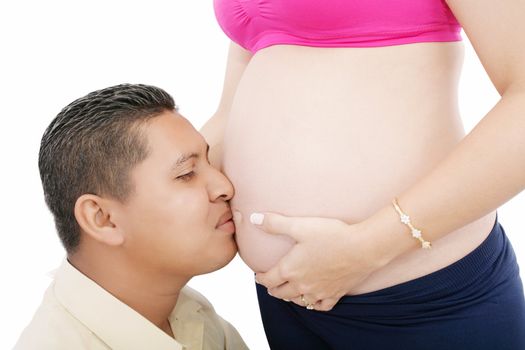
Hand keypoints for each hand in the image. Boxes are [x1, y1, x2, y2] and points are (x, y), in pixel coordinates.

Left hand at [251, 212, 384, 310]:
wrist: (362, 248)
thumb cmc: (331, 235)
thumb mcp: (299, 226)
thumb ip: (275, 223)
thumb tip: (253, 218)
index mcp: (290, 269)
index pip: (268, 279)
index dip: (260, 278)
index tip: (258, 276)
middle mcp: (302, 285)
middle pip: (280, 293)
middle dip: (273, 288)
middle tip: (270, 283)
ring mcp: (319, 292)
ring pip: (298, 301)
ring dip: (290, 297)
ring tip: (288, 291)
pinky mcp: (335, 294)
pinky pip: (320, 306)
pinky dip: (314, 304)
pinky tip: (313, 300)